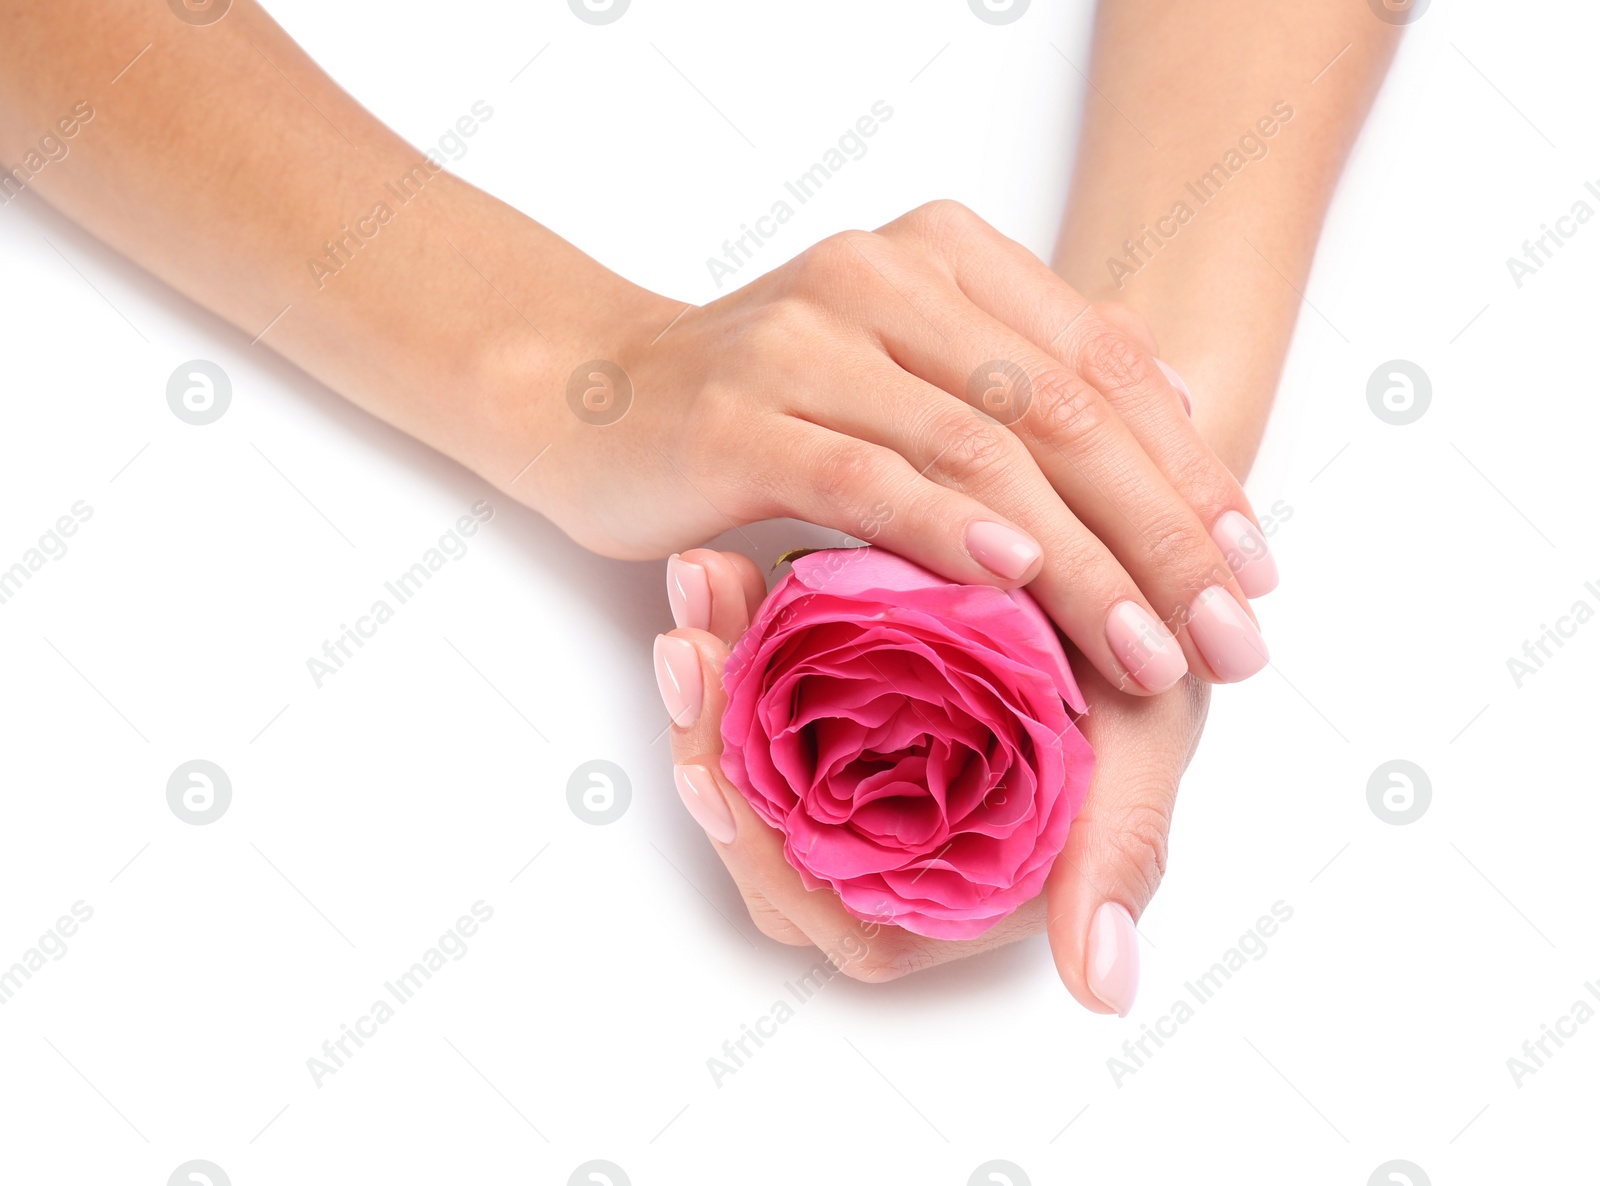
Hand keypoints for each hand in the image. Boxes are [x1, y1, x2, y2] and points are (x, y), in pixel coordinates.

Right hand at [516, 201, 1275, 691]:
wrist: (591, 394)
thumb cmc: (760, 402)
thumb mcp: (904, 369)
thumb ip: (1022, 381)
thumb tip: (1181, 420)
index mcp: (942, 256)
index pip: (1104, 364)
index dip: (1192, 471)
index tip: (1253, 571)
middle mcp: (883, 277)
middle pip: (1063, 411)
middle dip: (1163, 533)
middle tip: (1231, 636)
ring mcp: (807, 338)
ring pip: (981, 452)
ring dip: (1080, 561)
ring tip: (1148, 652)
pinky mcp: (738, 415)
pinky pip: (869, 476)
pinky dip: (951, 530)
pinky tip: (1018, 581)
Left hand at [655, 548, 1207, 1003]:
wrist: (1134, 554)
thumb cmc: (1153, 648)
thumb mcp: (1153, 731)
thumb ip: (1124, 851)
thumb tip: (1104, 990)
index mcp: (961, 887)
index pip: (832, 914)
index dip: (764, 857)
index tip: (708, 775)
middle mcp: (901, 842)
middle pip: (765, 833)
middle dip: (708, 738)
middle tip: (686, 644)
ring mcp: (866, 766)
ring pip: (752, 760)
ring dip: (711, 678)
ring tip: (695, 581)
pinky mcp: (845, 697)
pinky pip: (766, 691)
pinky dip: (740, 634)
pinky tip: (723, 568)